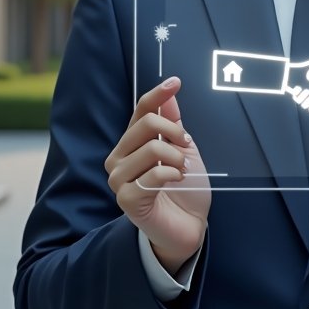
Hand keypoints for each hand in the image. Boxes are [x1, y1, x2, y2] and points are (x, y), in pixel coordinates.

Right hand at [104, 76, 210, 274]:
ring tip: (182, 171)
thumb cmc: (184, 189)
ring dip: (176, 158)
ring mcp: (119, 179)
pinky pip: (153, 174)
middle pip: (146, 124)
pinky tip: (176, 182)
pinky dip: (171, 174)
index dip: (158, 94)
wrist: (188, 226)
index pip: (141, 110)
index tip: (175, 82)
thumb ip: (173, 123)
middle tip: (186, 147)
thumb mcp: (184, 150)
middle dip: (175, 132)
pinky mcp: (126, 199)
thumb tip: (170, 94)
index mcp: (131, 144)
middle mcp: (119, 159)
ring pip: (152, 148)